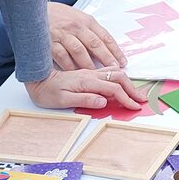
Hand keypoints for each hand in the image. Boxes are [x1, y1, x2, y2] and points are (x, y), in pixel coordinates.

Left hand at [25, 66, 145, 111]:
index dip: (126, 98)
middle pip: (118, 77)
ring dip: (128, 83)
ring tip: (135, 94)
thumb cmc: (47, 92)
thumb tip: (104, 102)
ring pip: (115, 73)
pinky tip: (121, 84)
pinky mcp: (88, 74)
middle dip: (132, 89)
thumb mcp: (63, 100)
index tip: (134, 107)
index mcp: (87, 81)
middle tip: (141, 100)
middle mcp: (91, 74)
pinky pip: (108, 73)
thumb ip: (84, 99)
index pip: (113, 88)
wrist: (37, 79)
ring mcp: (90, 72)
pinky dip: (119, 78)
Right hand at [46, 2, 124, 71]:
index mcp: (87, 21)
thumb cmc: (60, 16)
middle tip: (114, 71)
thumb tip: (105, 48)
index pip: (105, 37)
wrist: (35, 9)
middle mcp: (76, 27)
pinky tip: (75, 74)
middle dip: (106, 59)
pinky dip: (69, 66)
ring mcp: (63, 34)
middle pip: (95, 45)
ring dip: (89, 65)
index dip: (115, 51)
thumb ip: (90, 32)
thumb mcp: (79, 18)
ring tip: (97, 75)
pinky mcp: (50, 42)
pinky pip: (62, 56)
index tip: (122, 62)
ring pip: (79, 52)